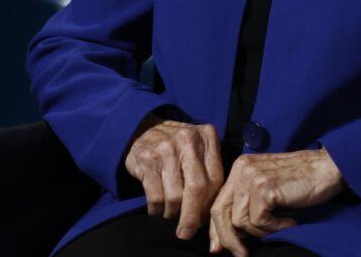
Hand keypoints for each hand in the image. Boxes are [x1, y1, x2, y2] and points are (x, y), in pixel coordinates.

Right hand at [123, 114, 225, 240]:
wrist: (143, 128)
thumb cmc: (177, 147)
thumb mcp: (199, 148)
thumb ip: (210, 172)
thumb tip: (213, 214)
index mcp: (207, 136)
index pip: (216, 179)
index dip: (210, 205)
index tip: (204, 221)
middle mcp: (187, 139)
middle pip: (197, 188)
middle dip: (192, 217)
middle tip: (187, 233)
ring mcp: (165, 148)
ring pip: (175, 196)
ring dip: (172, 214)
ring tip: (171, 216)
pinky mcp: (147, 159)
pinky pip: (155, 196)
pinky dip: (156, 210)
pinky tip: (157, 211)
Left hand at [208, 147, 343, 256]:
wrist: (328, 168)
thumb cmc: (301, 182)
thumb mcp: (267, 189)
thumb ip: (246, 204)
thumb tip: (226, 237)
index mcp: (240, 168)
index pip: (218, 202)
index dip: (216, 229)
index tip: (218, 249)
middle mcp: (241, 169)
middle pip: (221, 212)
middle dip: (229, 239)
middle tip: (242, 254)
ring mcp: (252, 176)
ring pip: (240, 221)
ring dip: (261, 232)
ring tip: (282, 224)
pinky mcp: (265, 187)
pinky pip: (259, 221)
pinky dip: (275, 228)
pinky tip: (290, 221)